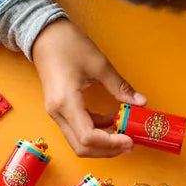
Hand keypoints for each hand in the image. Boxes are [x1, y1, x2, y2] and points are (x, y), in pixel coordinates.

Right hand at [31, 18, 144, 157]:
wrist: (44, 35)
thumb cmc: (68, 45)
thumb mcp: (99, 64)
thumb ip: (120, 87)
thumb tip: (141, 102)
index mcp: (66, 103)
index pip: (88, 137)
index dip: (110, 144)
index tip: (130, 139)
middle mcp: (57, 113)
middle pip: (81, 147)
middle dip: (107, 150)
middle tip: (130, 143)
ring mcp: (56, 113)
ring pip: (79, 141)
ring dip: (102, 142)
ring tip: (124, 132)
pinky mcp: (59, 110)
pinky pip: (77, 129)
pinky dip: (95, 131)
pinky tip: (111, 121)